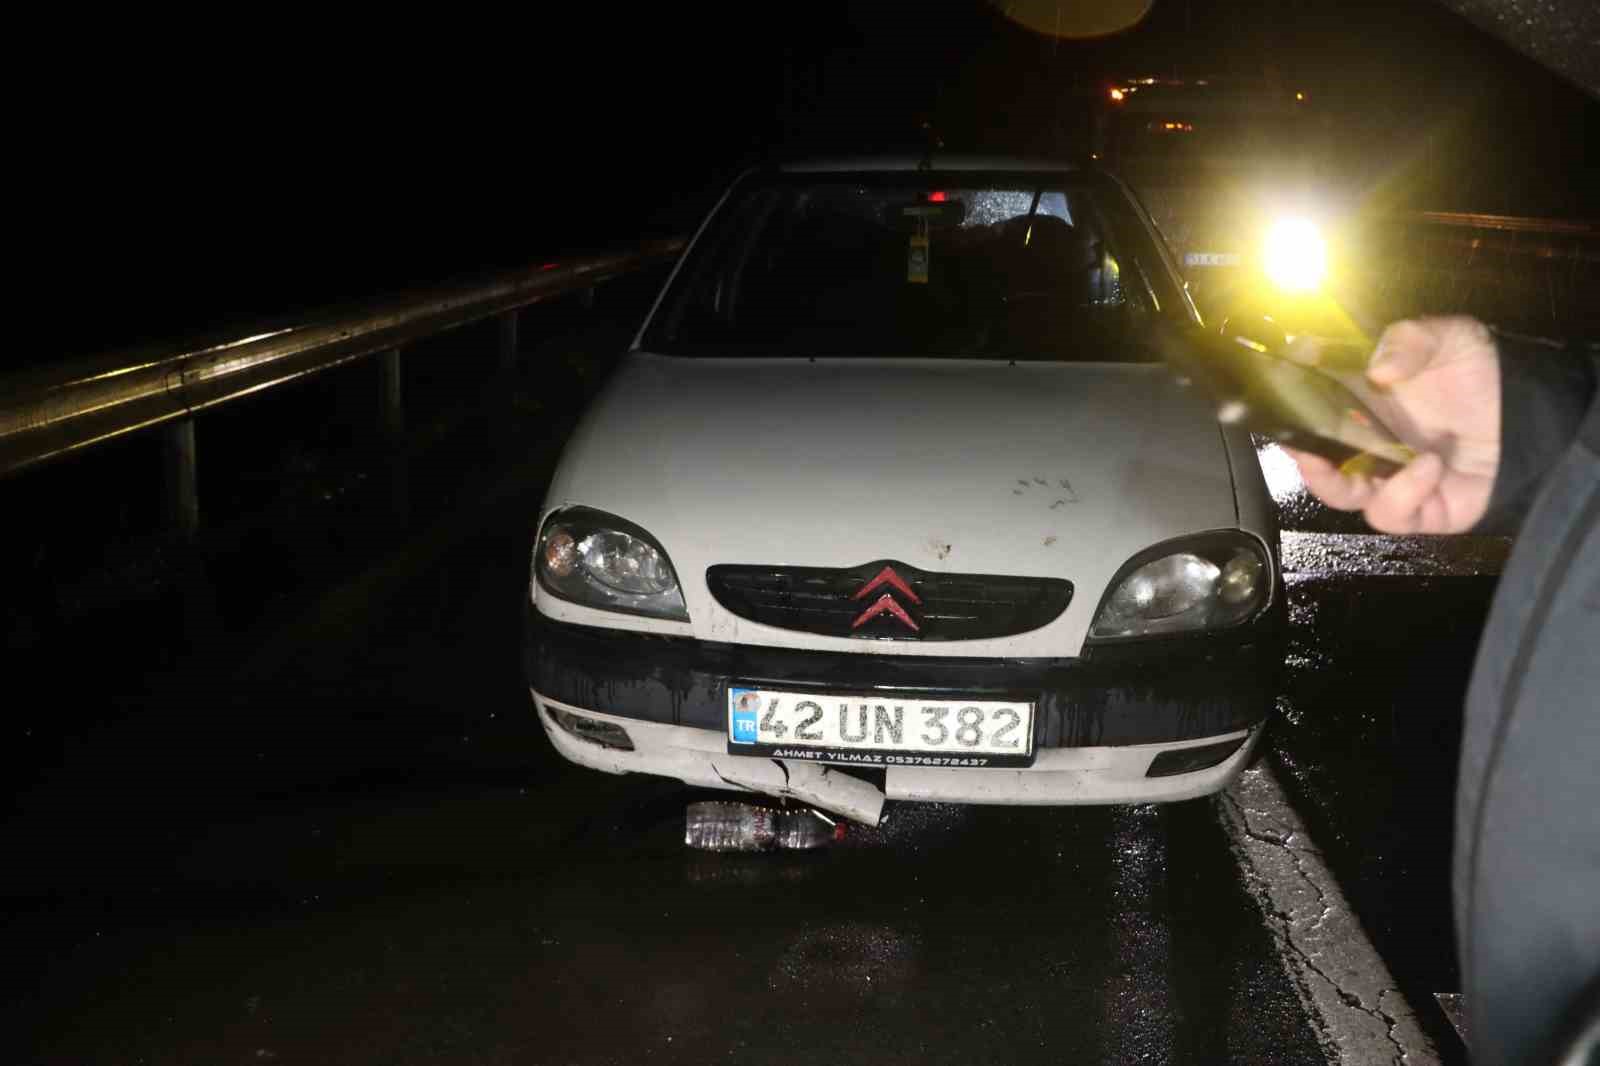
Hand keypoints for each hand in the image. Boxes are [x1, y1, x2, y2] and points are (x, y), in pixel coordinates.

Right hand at [1283, 316, 1501, 533]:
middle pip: (1318, 466)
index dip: (1288, 417)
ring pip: (1345, 497)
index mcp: (1361, 407)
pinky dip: (1403, 493)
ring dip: (1341, 482)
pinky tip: (1427, 465)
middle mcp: (1371, 446)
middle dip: (1303, 461)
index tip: (1277, 407)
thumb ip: (1409, 340)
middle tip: (1301, 448)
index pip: (1310, 416)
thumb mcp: (1446, 337)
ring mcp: (1395, 480)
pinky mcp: (1425, 510)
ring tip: (1366, 461)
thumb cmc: (1482, 371)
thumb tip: (1378, 371)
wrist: (1533, 408)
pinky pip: (1395, 514)